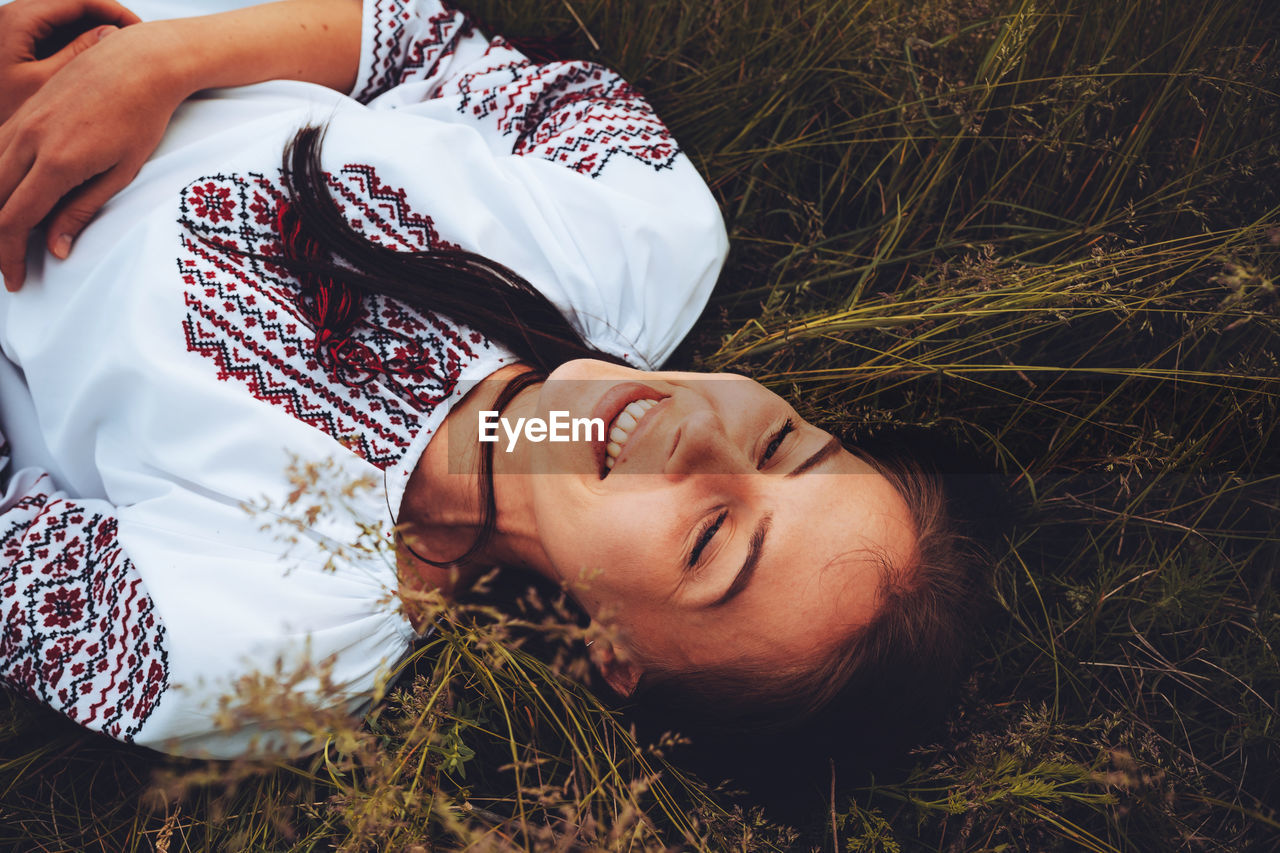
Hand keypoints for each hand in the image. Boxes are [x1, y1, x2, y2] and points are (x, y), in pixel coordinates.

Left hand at [0, 0, 141, 124]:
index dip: (112, 9)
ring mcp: (12, 26)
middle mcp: (12, 15)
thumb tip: (112, 32)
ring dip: (93, 25)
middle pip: (70, 3)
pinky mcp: (15, 39)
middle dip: (105, 15)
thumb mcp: (47, 83)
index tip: (139, 27)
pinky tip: (99, 55)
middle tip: (135, 37)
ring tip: (122, 48)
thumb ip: (80, 53)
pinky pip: (53, 28)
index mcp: (19, 20)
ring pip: (63, 14)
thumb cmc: (3, 108)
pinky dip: (77, 36)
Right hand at [0, 21, 186, 291]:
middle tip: (10, 269)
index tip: (16, 281)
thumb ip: (82, 211)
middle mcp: (29, 141)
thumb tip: (55, 250)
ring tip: (7, 240)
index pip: (15, 221)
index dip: (10, 256)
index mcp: (56, 163)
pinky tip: (6, 199)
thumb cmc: (141, 118)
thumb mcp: (121, 172)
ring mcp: (21, 123)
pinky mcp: (22, 113)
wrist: (139, 62)